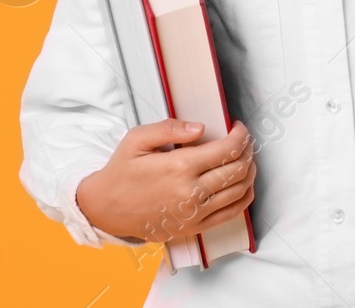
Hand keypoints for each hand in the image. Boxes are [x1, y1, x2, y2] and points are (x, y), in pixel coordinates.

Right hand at [76, 119, 255, 242]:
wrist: (104, 209)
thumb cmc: (120, 173)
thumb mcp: (137, 140)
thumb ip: (169, 128)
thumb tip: (200, 127)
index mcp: (179, 167)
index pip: (228, 150)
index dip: (241, 136)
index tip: (238, 128)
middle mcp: (190, 192)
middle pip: (238, 170)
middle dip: (248, 151)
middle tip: (244, 142)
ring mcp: (194, 213)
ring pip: (239, 191)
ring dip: (250, 172)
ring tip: (245, 159)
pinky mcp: (193, 227)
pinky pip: (231, 213)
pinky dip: (244, 197)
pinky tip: (243, 185)